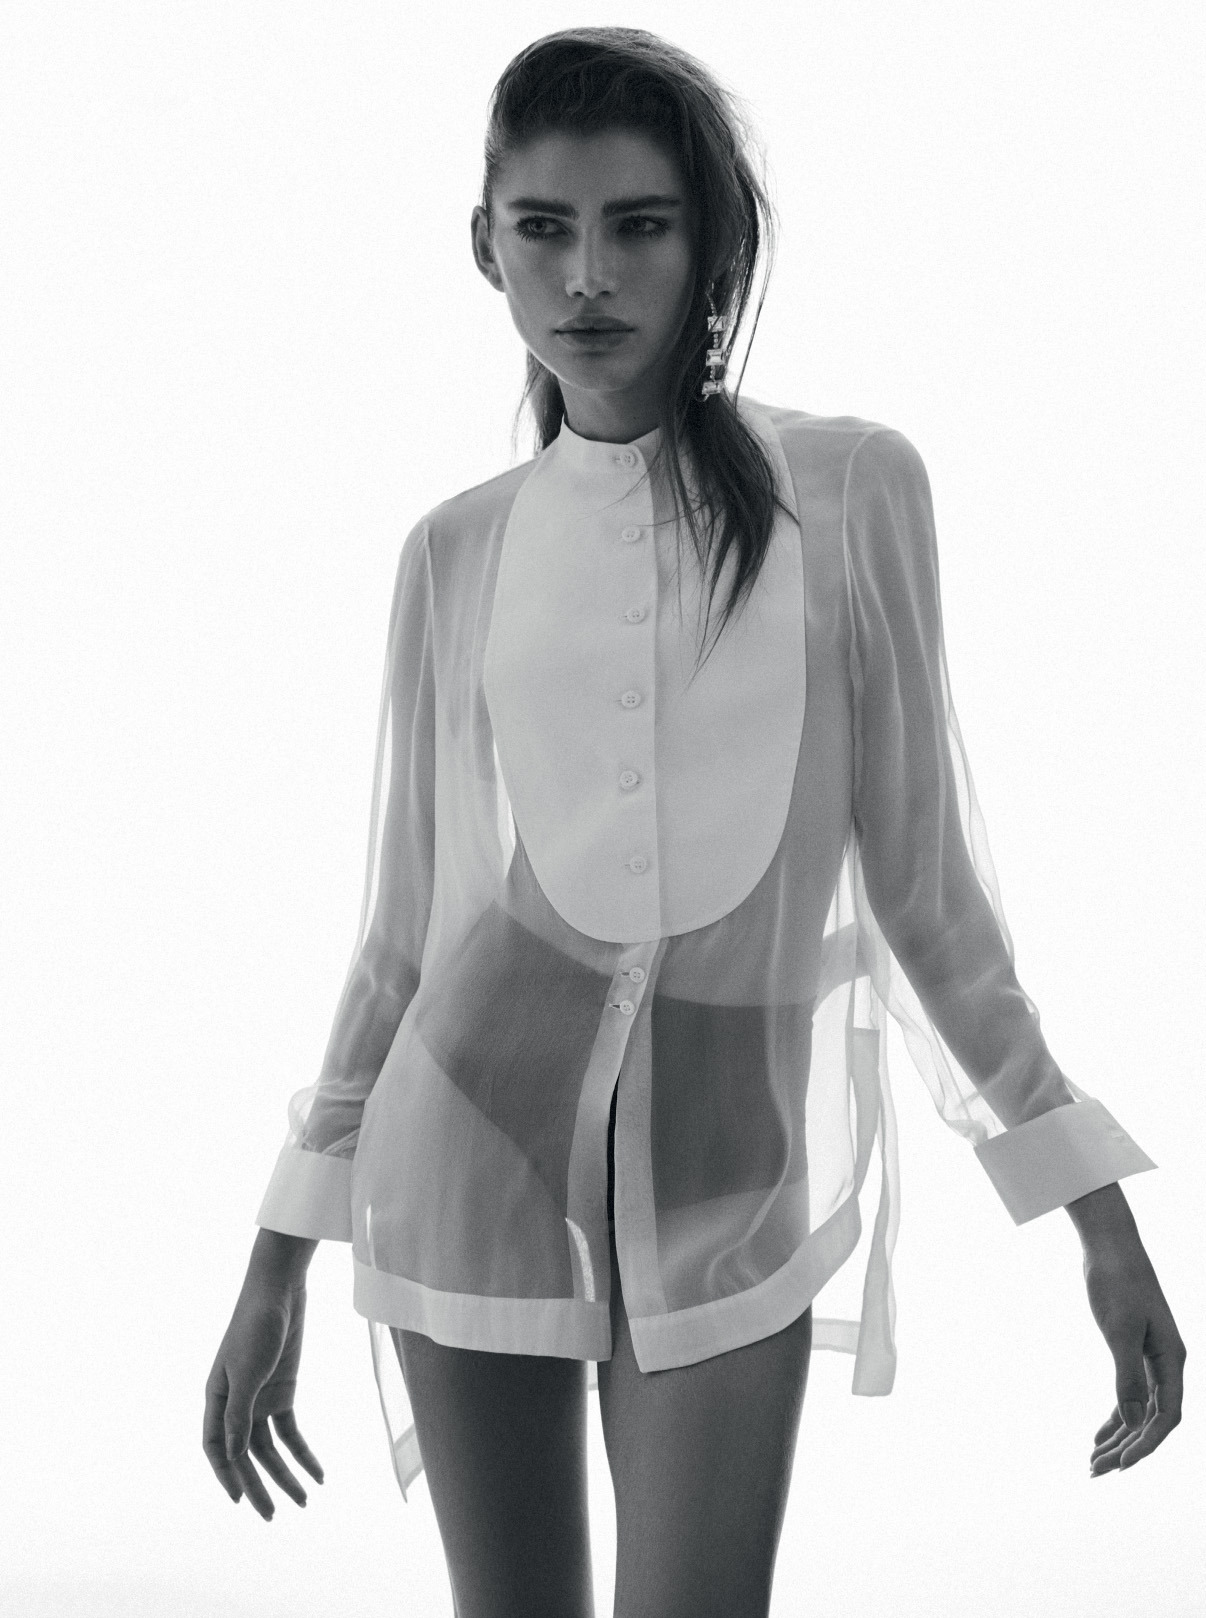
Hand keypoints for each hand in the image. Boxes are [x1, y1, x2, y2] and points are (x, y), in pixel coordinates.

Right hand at [203, 1272, 324, 1518]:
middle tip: (273, 1516)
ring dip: (286, 1474)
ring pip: (270, 1449)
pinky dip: (304, 1452)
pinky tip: (318, 1472)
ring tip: (303, 1501)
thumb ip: (240, 1413)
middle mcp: (236, 1404)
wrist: (280, 1291)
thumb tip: (233, 1455)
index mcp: (217, 1399)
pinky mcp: (283, 1392)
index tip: (239, 1501)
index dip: (225, 1475)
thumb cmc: (255, 1325)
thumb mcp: (247, 1370)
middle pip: (245, 1454)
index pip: (216, 1447)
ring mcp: (260, 1399)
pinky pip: (291, 1431)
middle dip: (258, 1485)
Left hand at [1082, 1236, 1185, 1476]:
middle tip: (1095, 1471)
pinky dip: (1114, 1415)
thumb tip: (1132, 1422)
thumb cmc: (1116, 1281)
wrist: (1109, 1244)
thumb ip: (1127, 1376)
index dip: (1145, 1444)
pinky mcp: (1133, 1350)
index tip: (1119, 1465)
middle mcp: (1167, 1363)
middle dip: (1127, 1448)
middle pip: (1151, 1419)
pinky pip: (1128, 1393)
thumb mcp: (1119, 1329)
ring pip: (1138, 1410)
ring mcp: (1151, 1357)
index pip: (1166, 1417)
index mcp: (1172, 1360)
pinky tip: (1098, 1434)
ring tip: (1092, 1462)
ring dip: (1118, 1436)